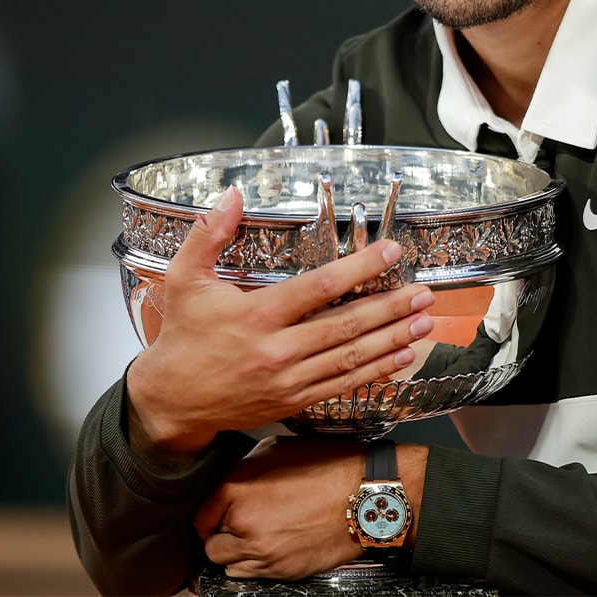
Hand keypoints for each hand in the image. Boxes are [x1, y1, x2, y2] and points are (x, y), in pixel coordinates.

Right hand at [125, 186, 434, 463]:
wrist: (171, 401)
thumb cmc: (182, 337)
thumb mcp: (183, 279)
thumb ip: (207, 235)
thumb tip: (232, 196)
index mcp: (256, 315)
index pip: (319, 287)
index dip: (360, 268)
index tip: (390, 253)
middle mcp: (277, 350)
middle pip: (346, 324)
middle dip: (391, 306)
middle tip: (423, 292)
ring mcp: (289, 379)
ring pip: (352, 357)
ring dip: (393, 338)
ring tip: (424, 321)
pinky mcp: (294, 400)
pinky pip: (343, 384)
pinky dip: (376, 370)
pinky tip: (400, 357)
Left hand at [194, 437, 427, 581]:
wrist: (364, 495)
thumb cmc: (329, 466)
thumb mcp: (278, 448)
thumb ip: (244, 467)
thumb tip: (231, 482)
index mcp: (238, 487)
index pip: (201, 515)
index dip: (211, 514)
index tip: (219, 515)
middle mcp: (244, 522)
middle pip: (210, 545)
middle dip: (222, 536)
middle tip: (240, 526)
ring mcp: (262, 550)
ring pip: (226, 565)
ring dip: (236, 554)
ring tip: (256, 538)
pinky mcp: (280, 570)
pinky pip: (249, 576)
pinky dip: (253, 566)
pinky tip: (270, 548)